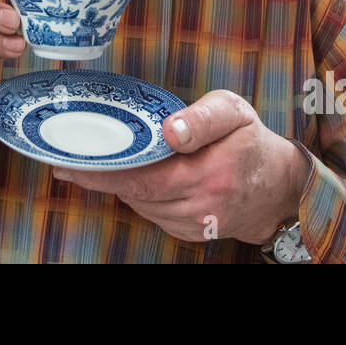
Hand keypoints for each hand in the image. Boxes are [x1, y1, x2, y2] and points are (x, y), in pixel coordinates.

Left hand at [54, 90, 309, 243]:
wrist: (278, 186)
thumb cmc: (250, 140)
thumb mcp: (233, 112)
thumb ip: (202, 118)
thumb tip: (169, 131)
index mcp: (211, 172)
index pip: (144, 178)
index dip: (103, 173)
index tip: (70, 163)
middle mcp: (202, 204)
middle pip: (136, 194)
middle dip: (99, 179)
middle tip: (67, 162)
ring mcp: (197, 224)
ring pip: (142, 206)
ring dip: (121, 186)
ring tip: (99, 164)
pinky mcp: (192, 233)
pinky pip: (154, 214)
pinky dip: (140, 197)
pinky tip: (135, 177)